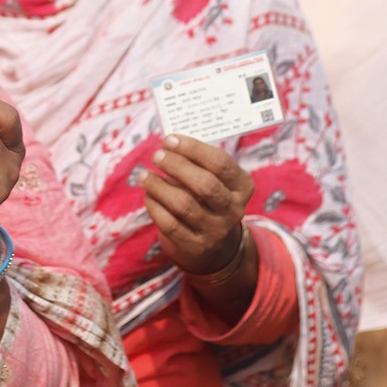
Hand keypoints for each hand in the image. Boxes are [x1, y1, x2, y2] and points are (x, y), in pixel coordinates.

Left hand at [142, 134, 254, 274]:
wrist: (214, 247)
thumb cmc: (207, 199)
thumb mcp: (213, 179)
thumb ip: (196, 162)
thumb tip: (168, 145)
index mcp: (242, 187)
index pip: (220, 163)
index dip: (193, 149)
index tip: (170, 139)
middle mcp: (233, 210)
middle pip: (204, 184)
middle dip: (176, 166)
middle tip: (157, 156)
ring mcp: (215, 231)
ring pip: (184, 205)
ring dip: (159, 186)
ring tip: (144, 175)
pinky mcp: (195, 247)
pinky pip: (170, 224)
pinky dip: (155, 207)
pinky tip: (148, 195)